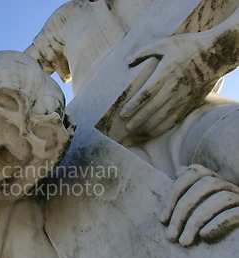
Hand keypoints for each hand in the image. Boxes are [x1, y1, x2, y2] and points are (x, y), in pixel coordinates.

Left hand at [120, 29, 236, 137]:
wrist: (217, 53)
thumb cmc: (188, 46)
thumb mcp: (166, 43)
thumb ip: (144, 52)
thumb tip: (127, 61)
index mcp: (165, 73)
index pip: (145, 93)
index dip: (133, 105)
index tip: (122, 113)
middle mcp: (173, 87)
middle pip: (152, 108)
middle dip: (138, 119)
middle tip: (126, 127)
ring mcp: (182, 96)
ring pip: (163, 116)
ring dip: (148, 126)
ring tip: (136, 132)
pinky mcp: (190, 101)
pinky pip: (175, 118)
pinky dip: (163, 126)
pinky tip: (153, 131)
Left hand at [160, 164, 238, 245]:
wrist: (230, 241)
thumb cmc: (204, 225)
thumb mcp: (191, 206)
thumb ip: (184, 190)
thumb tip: (179, 171)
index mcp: (212, 178)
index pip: (193, 173)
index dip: (174, 193)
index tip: (162, 220)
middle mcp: (228, 185)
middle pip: (206, 185)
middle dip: (183, 211)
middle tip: (171, 236)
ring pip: (222, 198)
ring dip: (197, 221)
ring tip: (184, 241)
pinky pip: (236, 214)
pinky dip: (219, 223)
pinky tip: (204, 236)